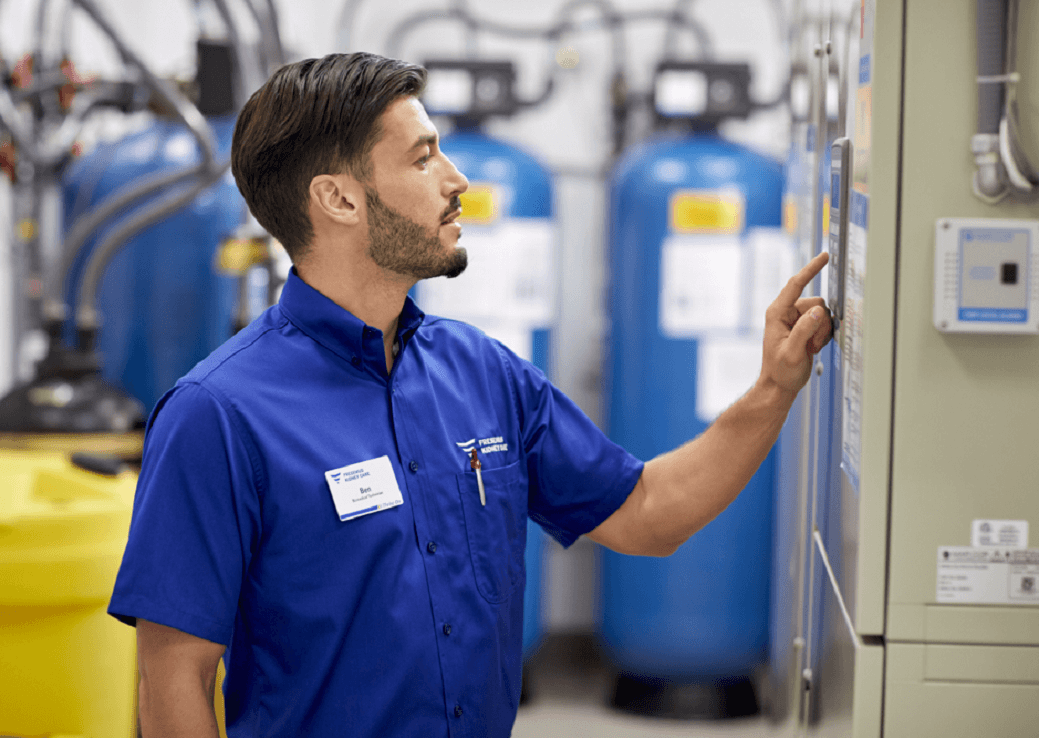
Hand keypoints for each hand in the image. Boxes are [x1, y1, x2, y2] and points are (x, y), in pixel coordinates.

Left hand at [758, 252, 832, 396]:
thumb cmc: (781, 371)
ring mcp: (796, 320)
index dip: (811, 269)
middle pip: (817, 304)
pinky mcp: (805, 327)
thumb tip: (818, 311)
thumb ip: (804, 330)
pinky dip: (823, 336)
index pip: (796, 285)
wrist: (780, 385)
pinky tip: (812, 348)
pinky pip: (824, 323)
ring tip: (809, 348)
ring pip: (823, 314)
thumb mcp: (792, 352)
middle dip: (820, 324)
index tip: (824, 256)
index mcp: (777, 313)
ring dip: (821, 332)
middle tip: (811, 345)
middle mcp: (786, 312)